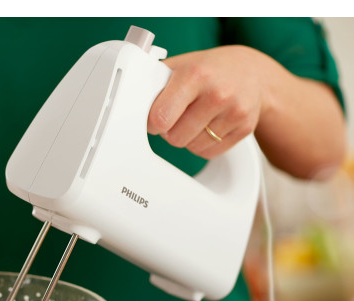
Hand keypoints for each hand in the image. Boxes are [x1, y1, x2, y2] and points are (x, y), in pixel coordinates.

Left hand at [148, 45, 267, 159]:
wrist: (251, 71)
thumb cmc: (208, 69)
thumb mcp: (180, 66)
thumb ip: (155, 83)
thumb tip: (131, 103)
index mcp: (195, 75)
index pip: (161, 118)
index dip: (152, 122)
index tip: (154, 118)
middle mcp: (218, 93)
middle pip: (175, 138)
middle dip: (170, 130)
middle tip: (176, 116)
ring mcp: (234, 111)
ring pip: (191, 147)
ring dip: (186, 138)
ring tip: (194, 117)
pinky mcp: (244, 128)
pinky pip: (208, 153)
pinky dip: (202, 144)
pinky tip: (207, 125)